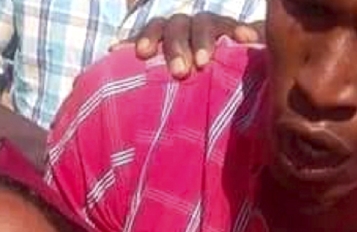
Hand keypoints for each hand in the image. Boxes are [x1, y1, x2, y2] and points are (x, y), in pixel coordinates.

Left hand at [119, 13, 264, 78]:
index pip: (153, 29)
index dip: (147, 37)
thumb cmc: (183, 82)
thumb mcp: (162, 82)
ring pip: (203, 24)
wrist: (226, 73)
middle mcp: (184, 27)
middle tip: (179, 71)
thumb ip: (144, 79)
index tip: (142, 53)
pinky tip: (247, 40)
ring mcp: (209, 25)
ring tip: (203, 62)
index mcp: (164, 37)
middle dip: (175, 48)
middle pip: (176, 27)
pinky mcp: (234, 30)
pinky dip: (240, 31)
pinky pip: (236, 27)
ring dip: (202, 42)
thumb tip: (109, 71)